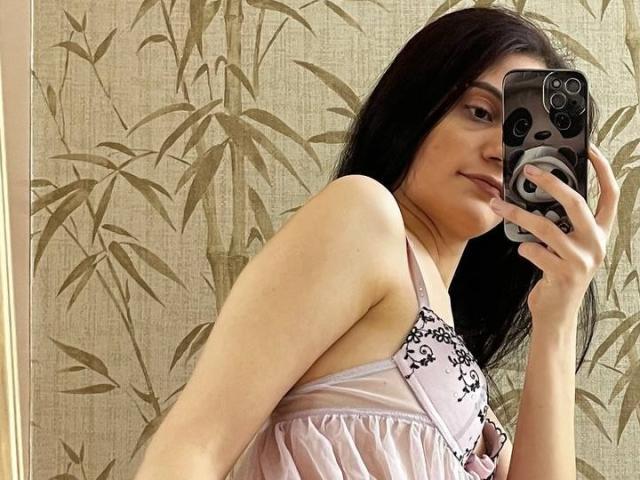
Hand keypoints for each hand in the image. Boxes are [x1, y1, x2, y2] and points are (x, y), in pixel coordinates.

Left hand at [489, 143, 619, 329]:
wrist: (557, 314)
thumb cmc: (558, 274)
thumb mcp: (569, 247)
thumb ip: (564, 224)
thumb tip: (541, 192)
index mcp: (601, 232)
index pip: (611, 194)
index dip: (603, 169)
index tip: (589, 148)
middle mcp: (597, 244)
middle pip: (576, 202)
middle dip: (550, 182)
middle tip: (526, 170)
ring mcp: (582, 260)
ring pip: (546, 226)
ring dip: (518, 214)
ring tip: (498, 205)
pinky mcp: (564, 275)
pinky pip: (536, 251)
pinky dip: (524, 248)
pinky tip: (522, 249)